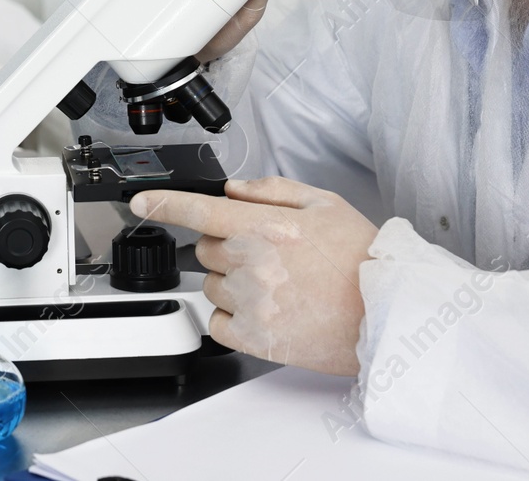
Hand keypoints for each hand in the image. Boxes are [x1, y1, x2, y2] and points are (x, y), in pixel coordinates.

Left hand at [130, 178, 375, 375]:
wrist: (387, 312)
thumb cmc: (361, 259)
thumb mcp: (324, 204)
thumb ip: (271, 191)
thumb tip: (234, 189)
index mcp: (265, 227)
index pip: (199, 210)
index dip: (164, 204)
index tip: (140, 201)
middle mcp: (252, 264)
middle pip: (205, 249)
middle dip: (226, 247)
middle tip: (267, 255)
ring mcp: (251, 303)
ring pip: (211, 286)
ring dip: (231, 282)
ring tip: (276, 285)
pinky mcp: (256, 339)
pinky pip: (218, 323)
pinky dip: (232, 317)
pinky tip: (265, 310)